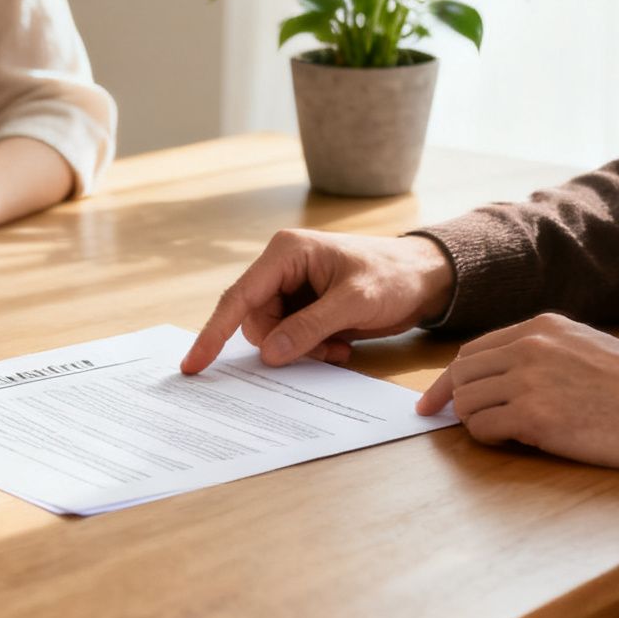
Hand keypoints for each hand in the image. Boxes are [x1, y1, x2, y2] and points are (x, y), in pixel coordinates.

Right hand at [181, 230, 454, 373]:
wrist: (424, 279)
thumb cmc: (393, 277)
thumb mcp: (354, 302)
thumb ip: (309, 327)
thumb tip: (269, 353)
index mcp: (286, 253)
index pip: (239, 297)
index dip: (214, 333)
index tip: (194, 364)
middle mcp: (281, 268)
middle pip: (255, 321)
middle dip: (285, 344)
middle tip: (325, 350)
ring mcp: (291, 288)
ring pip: (272, 335)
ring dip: (302, 350)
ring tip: (337, 347)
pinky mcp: (303, 306)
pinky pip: (289, 338)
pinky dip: (311, 349)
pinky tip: (339, 344)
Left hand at [416, 313, 618, 470]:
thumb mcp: (586, 346)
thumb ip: (544, 351)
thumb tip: (503, 373)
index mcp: (541, 327)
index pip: (474, 350)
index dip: (450, 378)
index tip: (436, 400)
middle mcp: (529, 347)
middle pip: (463, 374)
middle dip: (452, 400)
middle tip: (449, 422)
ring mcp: (529, 380)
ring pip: (467, 402)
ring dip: (475, 422)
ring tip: (503, 432)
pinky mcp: (533, 416)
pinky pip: (483, 428)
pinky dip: (488, 439)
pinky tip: (511, 442)